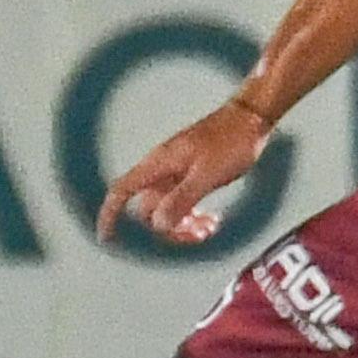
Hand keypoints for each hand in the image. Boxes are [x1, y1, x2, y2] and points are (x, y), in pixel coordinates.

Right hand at [96, 98, 273, 249]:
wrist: (250, 120)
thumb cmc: (231, 141)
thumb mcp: (207, 174)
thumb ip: (182, 199)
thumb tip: (159, 224)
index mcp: (159, 166)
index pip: (121, 191)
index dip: (109, 214)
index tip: (107, 237)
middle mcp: (162, 171)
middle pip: (148, 210)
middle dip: (167, 229)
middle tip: (197, 234)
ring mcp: (175, 174)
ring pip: (167, 209)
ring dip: (184, 225)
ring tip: (209, 227)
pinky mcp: (190, 176)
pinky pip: (182, 203)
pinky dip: (193, 216)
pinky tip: (211, 219)